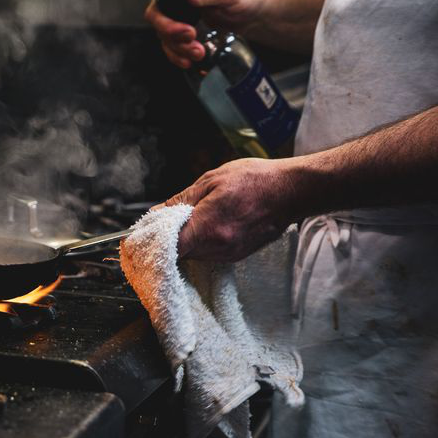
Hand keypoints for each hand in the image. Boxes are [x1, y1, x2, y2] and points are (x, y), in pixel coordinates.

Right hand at [125, 0, 266, 68]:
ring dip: (177, 46)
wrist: (251, 16)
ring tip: (199, 51)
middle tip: (189, 35)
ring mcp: (179, 15)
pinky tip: (190, 60)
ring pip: (162, 33)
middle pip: (156, 11)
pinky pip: (170, 46)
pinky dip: (177, 56)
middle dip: (168, 28)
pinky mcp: (183, 32)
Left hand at [158, 158, 297, 261]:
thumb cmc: (255, 180)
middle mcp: (218, 248)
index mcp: (208, 228)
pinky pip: (209, 253)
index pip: (169, 247)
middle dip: (169, 238)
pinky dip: (202, 242)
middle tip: (168, 219)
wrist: (292, 191)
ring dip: (187, 240)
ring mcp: (229, 255)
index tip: (145, 233)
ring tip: (194, 217)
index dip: (153, 242)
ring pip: (193, 254)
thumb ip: (181, 200)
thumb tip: (157, 213)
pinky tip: (209, 224)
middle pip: (179, 252)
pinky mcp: (237, 256)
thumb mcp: (211, 180)